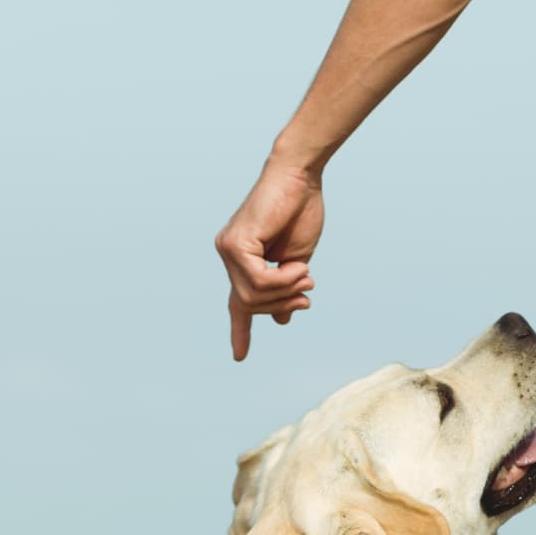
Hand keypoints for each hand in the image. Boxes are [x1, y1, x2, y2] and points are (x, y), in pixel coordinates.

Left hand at [215, 158, 323, 360]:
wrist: (301, 177)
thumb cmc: (301, 211)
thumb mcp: (296, 263)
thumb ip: (286, 290)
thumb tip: (280, 321)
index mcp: (243, 260)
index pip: (237, 303)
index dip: (241, 331)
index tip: (239, 357)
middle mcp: (229, 255)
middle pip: (249, 305)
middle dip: (282, 304)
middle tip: (307, 289)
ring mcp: (228, 249)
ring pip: (253, 297)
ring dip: (285, 291)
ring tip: (304, 273)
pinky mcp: (235, 244)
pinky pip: (257, 282)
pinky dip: (282, 280)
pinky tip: (296, 266)